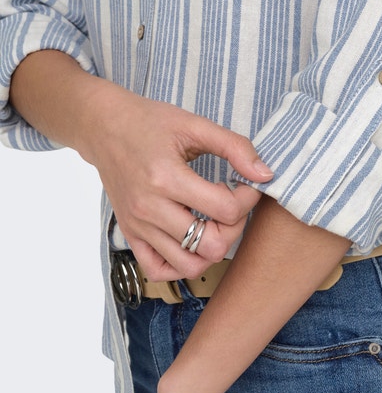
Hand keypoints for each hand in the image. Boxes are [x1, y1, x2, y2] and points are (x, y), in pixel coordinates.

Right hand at [79, 81, 272, 279]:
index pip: (225, 209)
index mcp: (166, 178)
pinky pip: (159, 270)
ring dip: (212, 248)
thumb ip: (234, 147)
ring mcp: (138, 226)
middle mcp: (149, 208)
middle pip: (210, 244)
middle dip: (234, 227)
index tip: (246, 183)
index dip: (247, 198)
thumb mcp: (195, 125)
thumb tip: (265, 175)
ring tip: (215, 222)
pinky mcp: (130, 234)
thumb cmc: (150, 122)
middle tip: (233, 205)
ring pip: (189, 265)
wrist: (104, 127)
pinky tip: (193, 239)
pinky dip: (182, 263)